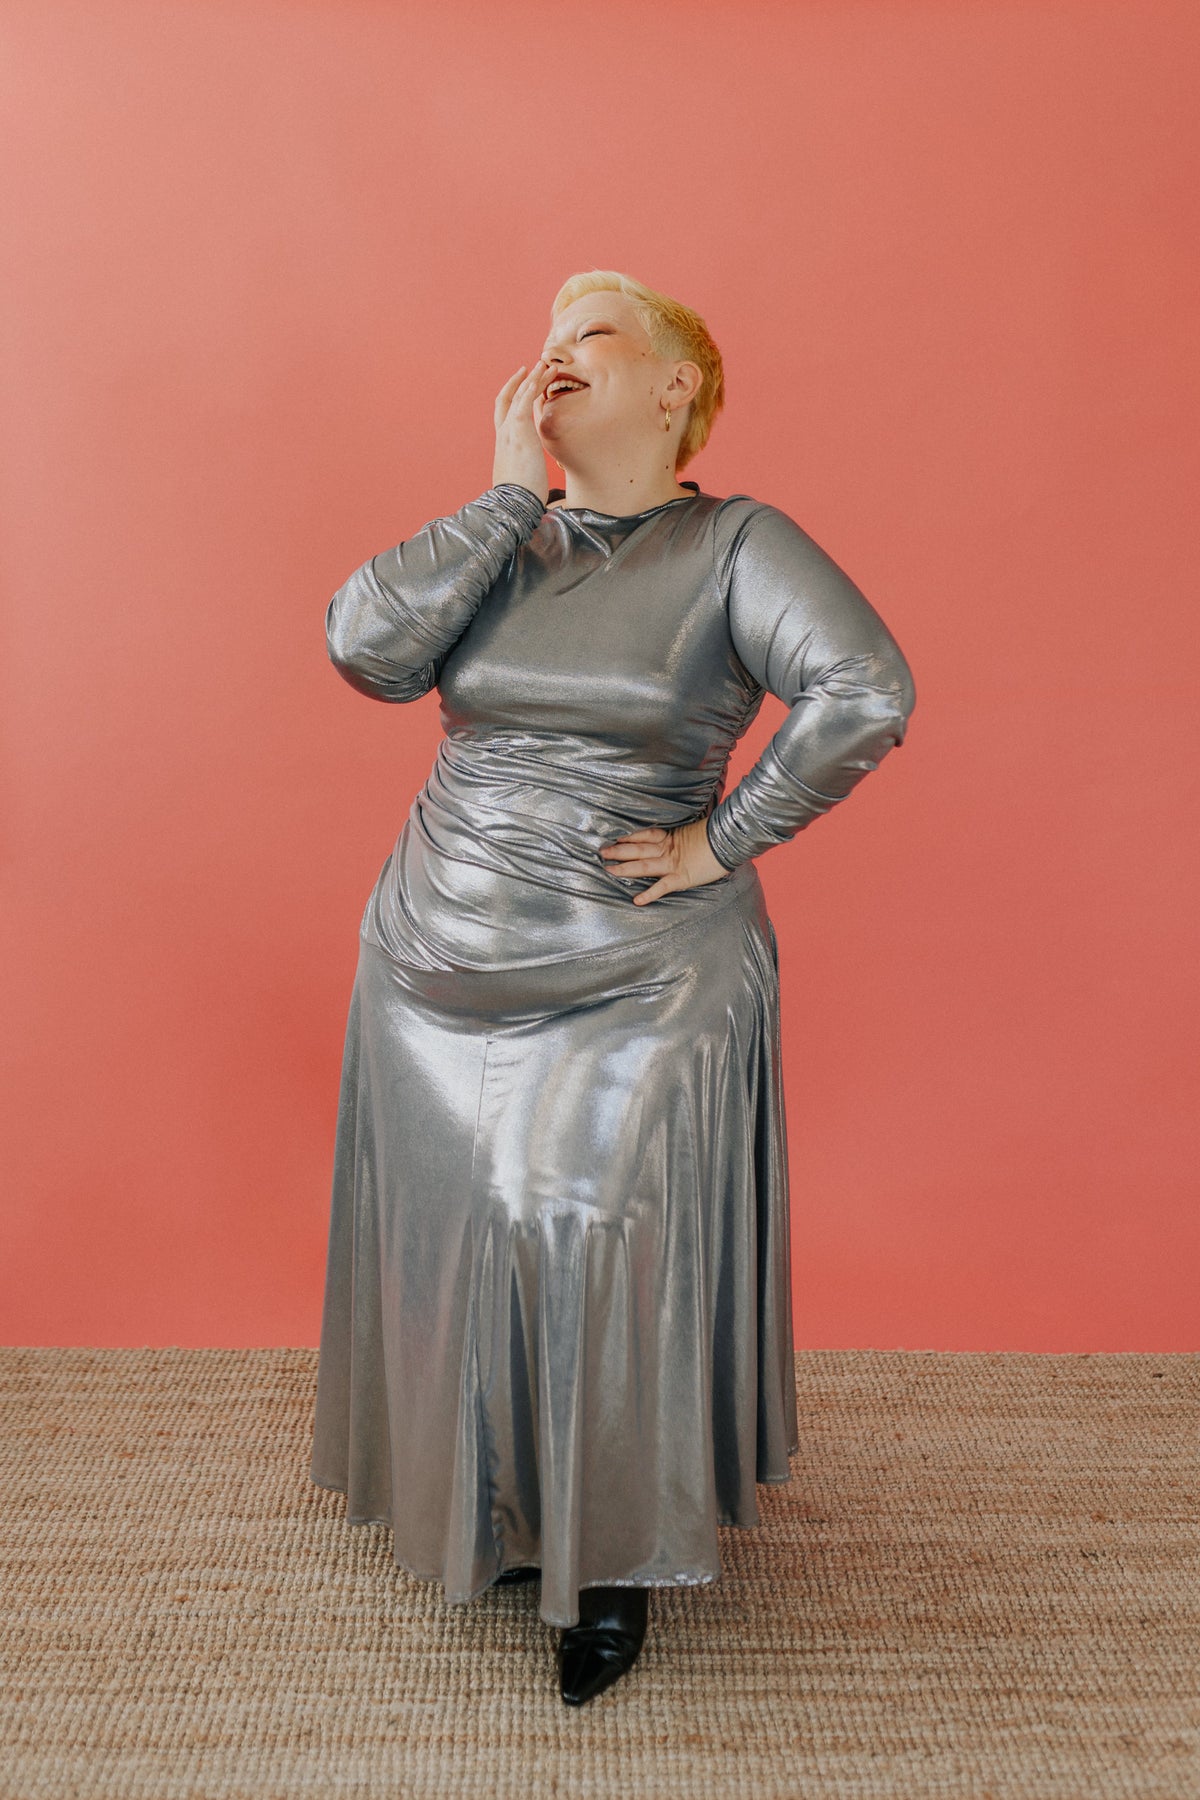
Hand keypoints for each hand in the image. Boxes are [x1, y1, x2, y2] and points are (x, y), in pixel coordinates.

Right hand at [493, 360, 552, 502]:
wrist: (512, 504)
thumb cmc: (520, 500)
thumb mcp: (521, 482)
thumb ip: (525, 474)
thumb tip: (535, 483)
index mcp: (503, 446)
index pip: (504, 415)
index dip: (511, 398)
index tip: (523, 387)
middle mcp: (503, 435)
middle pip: (506, 399)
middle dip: (519, 382)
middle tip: (533, 368)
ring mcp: (509, 432)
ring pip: (517, 396)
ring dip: (532, 378)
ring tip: (546, 365)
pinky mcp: (519, 431)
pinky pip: (524, 400)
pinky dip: (532, 385)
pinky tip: (542, 374)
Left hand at [599, 817, 732, 904]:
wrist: (730, 842)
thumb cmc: (716, 838)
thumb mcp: (695, 833)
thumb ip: (682, 837)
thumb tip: (677, 837)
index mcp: (671, 838)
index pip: (645, 835)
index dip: (629, 836)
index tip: (614, 837)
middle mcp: (668, 850)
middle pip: (638, 849)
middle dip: (618, 851)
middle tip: (601, 852)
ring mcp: (674, 864)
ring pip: (644, 865)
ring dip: (625, 868)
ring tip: (608, 870)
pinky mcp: (682, 878)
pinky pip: (662, 887)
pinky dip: (650, 894)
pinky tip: (637, 901)